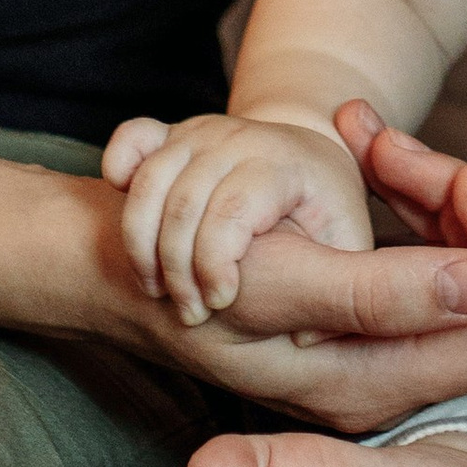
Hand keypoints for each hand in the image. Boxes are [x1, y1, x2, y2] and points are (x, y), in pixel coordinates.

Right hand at [102, 106, 369, 323]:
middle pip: (184, 202)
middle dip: (177, 269)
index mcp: (285, 164)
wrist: (301, 158)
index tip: (222, 302)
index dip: (217, 260)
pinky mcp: (171, 133)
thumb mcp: (347, 244)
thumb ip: (347, 289)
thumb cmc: (322, 214)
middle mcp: (240, 137)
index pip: (235, 207)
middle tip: (192, 311)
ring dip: (142, 246)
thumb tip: (312, 335)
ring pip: (149, 182)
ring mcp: (201, 131)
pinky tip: (123, 205)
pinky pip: (131, 138)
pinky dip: (119, 168)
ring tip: (160, 289)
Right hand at [117, 125, 466, 436]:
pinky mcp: (357, 301)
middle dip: (458, 201)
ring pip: (461, 253)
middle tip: (391, 142)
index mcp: (381, 382)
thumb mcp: (279, 288)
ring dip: (422, 181)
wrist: (116, 273)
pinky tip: (362, 143)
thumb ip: (382, 296)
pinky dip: (398, 186)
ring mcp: (374, 336)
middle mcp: (389, 368)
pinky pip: (424, 238)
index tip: (462, 171)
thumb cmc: (183, 289)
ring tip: (365, 129)